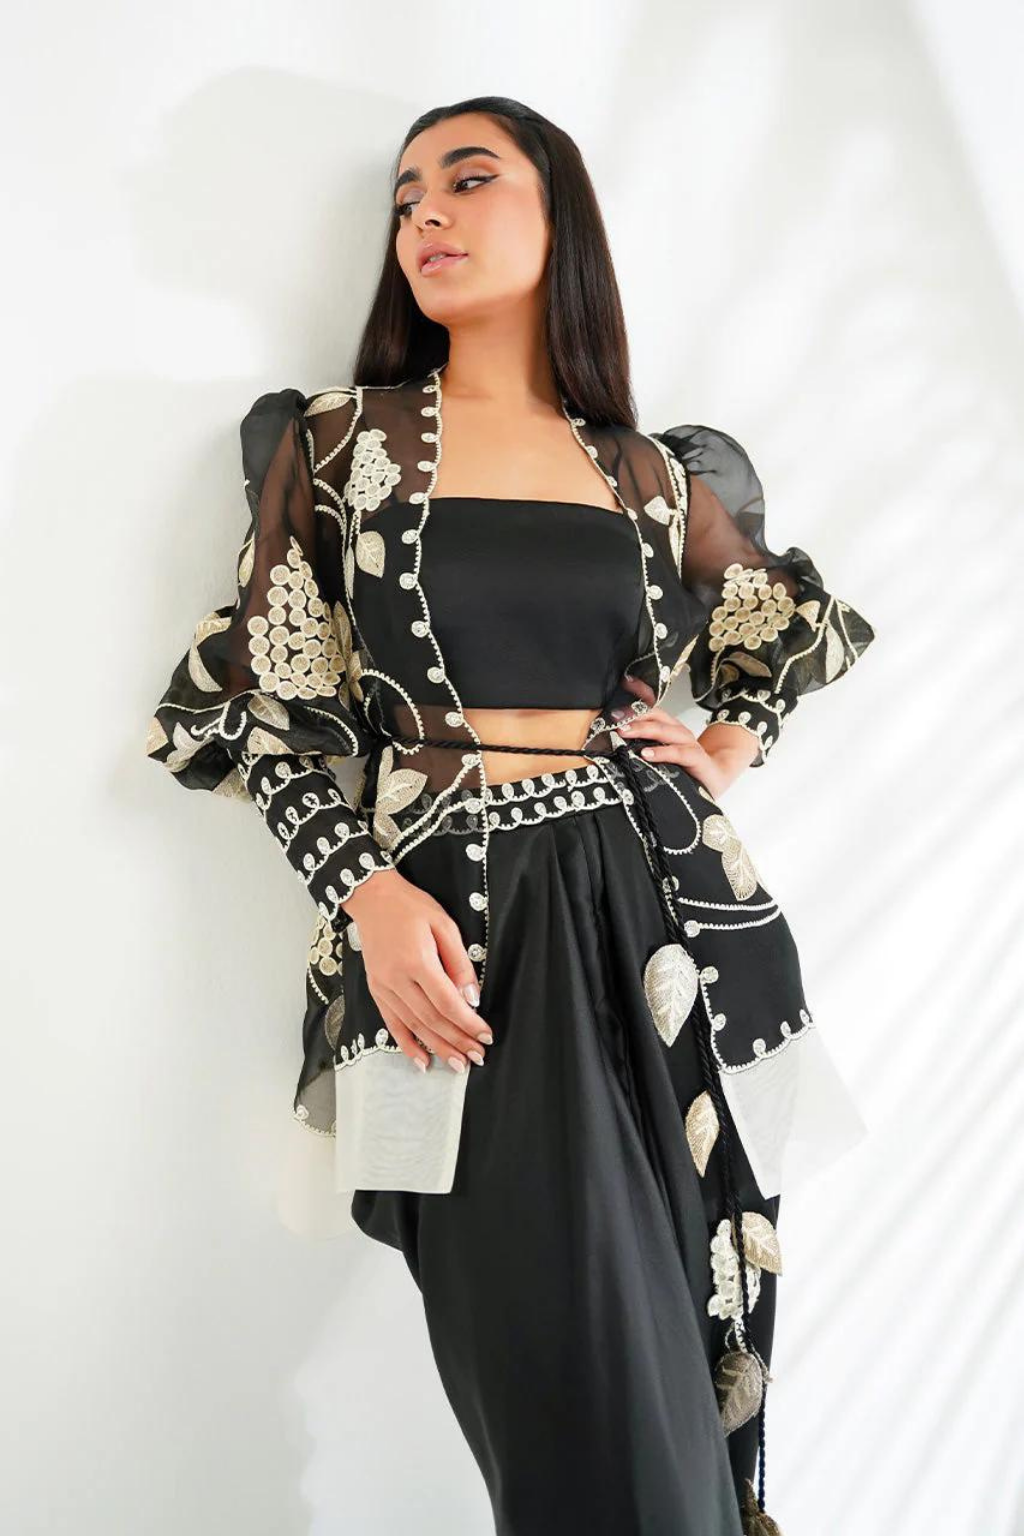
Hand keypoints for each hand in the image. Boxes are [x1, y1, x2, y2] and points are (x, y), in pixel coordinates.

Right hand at [338, 868, 493, 1074]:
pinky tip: (421, 1061)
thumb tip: (472, 997)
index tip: (486, 1035)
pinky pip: (391, 1024)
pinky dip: (407, 1045)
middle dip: (457, 1041)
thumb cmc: (411, 907)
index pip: (448, 1002)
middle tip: (477, 1057)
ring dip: (437, 1048)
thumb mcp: (444, 925)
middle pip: (432, 1019)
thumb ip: (460, 963)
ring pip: (414, 1026)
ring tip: (457, 1064)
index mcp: (417, 961)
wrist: (372, 898)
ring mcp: (383, 987)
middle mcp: (397, 979)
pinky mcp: (376, 990)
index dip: (468, 1023)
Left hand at [611, 676, 759, 797]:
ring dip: (643, 730)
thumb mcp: (661, 755)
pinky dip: (662, 753)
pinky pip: (678, 753)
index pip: (651, 708)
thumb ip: (642, 747)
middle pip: (655, 717)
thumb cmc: (685, 768)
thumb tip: (614, 743)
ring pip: (665, 731)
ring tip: (625, 732)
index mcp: (668, 728)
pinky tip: (646, 754)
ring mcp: (688, 743)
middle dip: (633, 716)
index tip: (623, 684)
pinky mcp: (696, 759)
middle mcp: (678, 731)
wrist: (715, 779)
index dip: (638, 695)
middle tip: (614, 719)